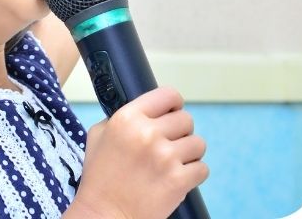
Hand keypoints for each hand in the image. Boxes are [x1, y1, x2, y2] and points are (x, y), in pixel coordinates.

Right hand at [72, 87, 208, 218]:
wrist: (105, 214)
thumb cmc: (100, 176)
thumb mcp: (99, 134)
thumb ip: (120, 117)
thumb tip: (144, 110)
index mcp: (128, 117)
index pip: (168, 95)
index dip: (173, 104)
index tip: (171, 112)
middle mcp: (148, 133)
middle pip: (186, 119)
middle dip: (180, 131)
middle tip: (169, 143)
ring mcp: (165, 157)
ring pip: (198, 143)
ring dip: (188, 152)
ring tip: (173, 162)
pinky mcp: (178, 181)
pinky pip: (202, 168)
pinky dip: (193, 173)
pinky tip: (178, 177)